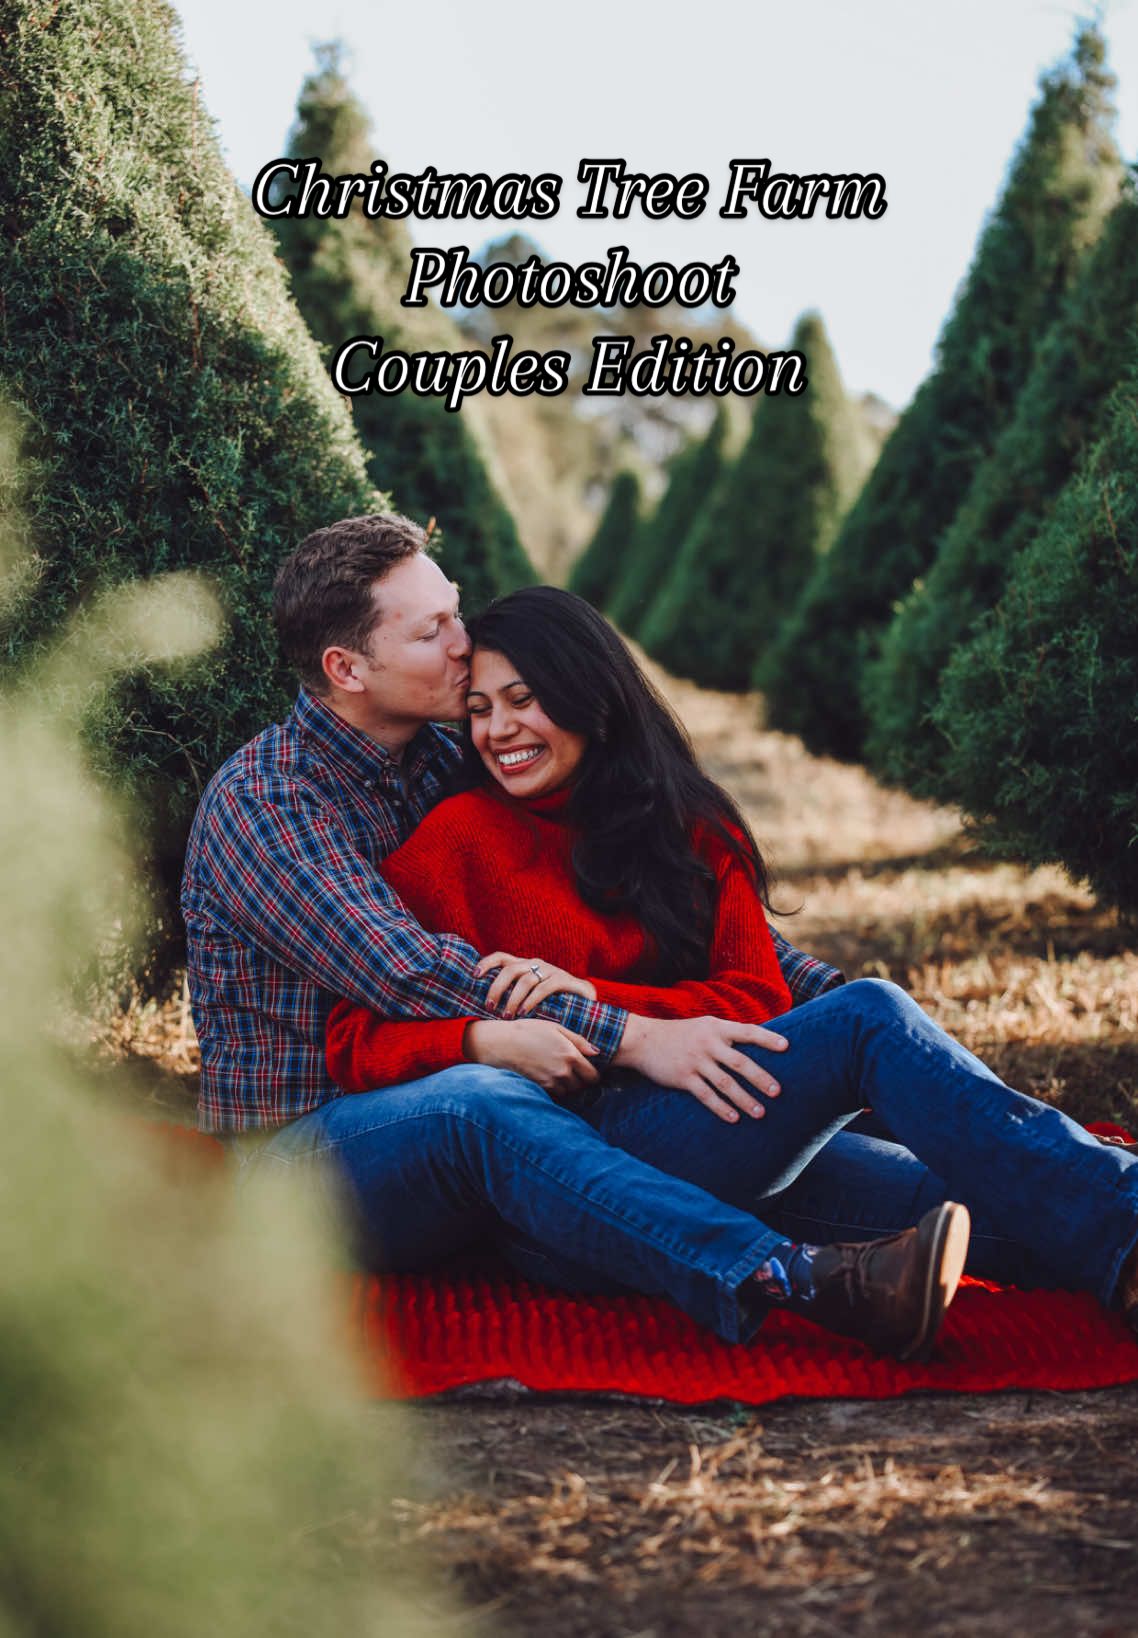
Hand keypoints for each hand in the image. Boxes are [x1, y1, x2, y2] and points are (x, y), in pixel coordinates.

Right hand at [464, 1019, 600, 1096]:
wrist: (500, 1043)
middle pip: (582, 1087)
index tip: (588, 1071)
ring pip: (569, 1093)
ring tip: (559, 1074)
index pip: (593, 1076)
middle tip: (574, 1072)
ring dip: (568, 1087)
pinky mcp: (539, 1089)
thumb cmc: (527, 1031)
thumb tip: (596, 1052)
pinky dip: (555, 1090)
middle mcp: (563, 1072)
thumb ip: (578, 1041)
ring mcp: (550, 1082)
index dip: (593, 1075)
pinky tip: (548, 1078)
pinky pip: (555, 1095)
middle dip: (581, 1081)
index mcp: (570, 1055)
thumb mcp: (555, 1028)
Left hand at [475, 951, 597, 1016]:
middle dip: (496, 989)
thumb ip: (512, 996)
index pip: (501, 957)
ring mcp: (550, 970)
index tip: (474, 976)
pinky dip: (531, 1001)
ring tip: (507, 1015)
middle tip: (490, 1007)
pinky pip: (543, 988)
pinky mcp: (563, 980)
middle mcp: (535, 964)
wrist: (585, 1001)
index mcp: (525, 965)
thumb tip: (487, 1007)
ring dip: (513, 999)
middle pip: (510, 970)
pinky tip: (524, 1013)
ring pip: (525, 981)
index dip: (486, 963)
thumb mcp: (529, 996)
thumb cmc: (552, 1001)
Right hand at [614, 1014, 788, 1123]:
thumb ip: (726, 1034)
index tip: (787, 1047)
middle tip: (778, 1092)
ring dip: (744, 1099)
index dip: (767, 1039)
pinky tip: (733, 1118)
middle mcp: (708, 1043)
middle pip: (740, 1062)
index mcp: (716, 1027)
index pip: (747, 1031)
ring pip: (725, 1083)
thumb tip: (757, 1041)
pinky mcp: (683, 1077)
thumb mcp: (704, 1026)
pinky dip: (720, 1108)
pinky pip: (706, 1095)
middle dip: (760, 1078)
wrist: (643, 1040)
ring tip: (760, 1112)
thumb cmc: (679, 1034)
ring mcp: (695, 1060)